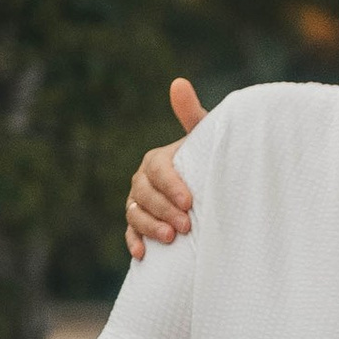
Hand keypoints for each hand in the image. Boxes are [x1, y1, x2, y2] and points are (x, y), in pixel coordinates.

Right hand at [124, 79, 204, 258]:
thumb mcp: (204, 141)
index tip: (190, 201)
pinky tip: (143, 255)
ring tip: (169, 240)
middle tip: (185, 226)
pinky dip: (134, 243)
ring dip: (149, 227)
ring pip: (134, 213)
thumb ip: (192, 116)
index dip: (171, 186)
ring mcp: (138, 203)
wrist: (207, 191)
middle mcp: (143, 180)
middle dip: (163, 210)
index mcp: (158, 160)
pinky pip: (130, 233)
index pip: (158, 170)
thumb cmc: (207, 163)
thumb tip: (178, 83)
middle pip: (144, 194)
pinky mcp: (139, 224)